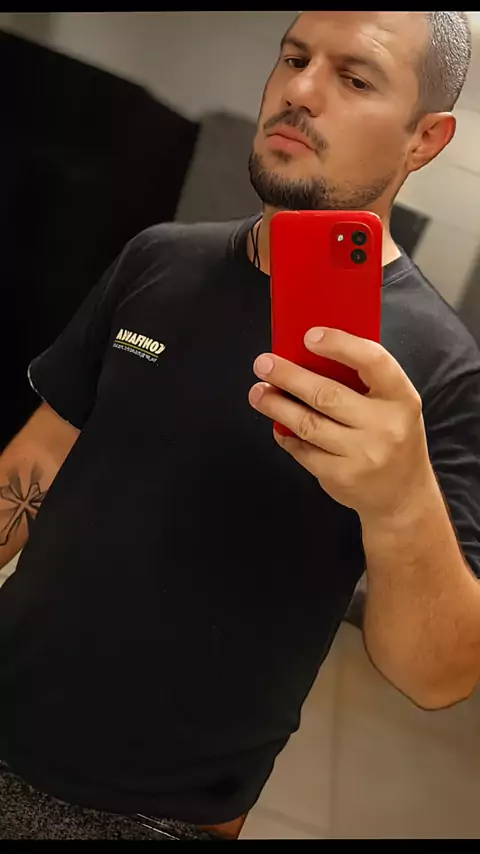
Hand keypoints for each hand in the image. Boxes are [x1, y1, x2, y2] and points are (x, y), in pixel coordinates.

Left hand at [248, 327, 433, 521]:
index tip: (309, 336)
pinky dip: (287, 436)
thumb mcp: (393, 405)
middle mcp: (384, 426)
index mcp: (401, 397)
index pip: (373, 361)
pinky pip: (304, 451)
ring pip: (308, 424)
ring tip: (259, 393)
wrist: (403, 495)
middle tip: (263, 364)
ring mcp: (362, 454)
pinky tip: (278, 426)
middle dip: (289, 376)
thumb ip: (363, 381)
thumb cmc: (393, 438)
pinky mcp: (341, 477)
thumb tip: (310, 354)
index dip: (340, 345)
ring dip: (277, 406)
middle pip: (327, 395)